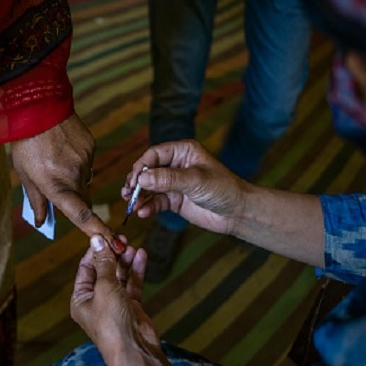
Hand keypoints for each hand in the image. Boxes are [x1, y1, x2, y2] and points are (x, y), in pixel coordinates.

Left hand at [11, 114, 123, 251]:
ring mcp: (85, 161)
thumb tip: (40, 222)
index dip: (97, 230)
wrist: (38, 107)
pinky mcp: (91, 147)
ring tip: (55, 160)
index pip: (81, 215)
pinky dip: (77, 161)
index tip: (113, 242)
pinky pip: (87, 162)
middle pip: (83, 199)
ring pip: (85, 180)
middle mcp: (75, 177)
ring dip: (74, 178)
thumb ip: (35, 201)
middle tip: (57, 186)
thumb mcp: (24, 175)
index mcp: (57, 187)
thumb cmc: (26, 144)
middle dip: (75, 200)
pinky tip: (63, 148)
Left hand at [70, 235, 156, 357]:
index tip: (104, 235)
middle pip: (103, 271)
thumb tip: (97, 240)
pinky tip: (141, 256)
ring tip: (132, 246)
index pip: (85, 268)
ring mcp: (115, 304)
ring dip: (125, 261)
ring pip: (119, 276)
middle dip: (112, 255)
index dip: (95, 251)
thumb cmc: (112, 322)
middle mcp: (96, 301)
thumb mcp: (105, 288)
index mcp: (81, 298)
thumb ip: (104, 263)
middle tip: (122, 239)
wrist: (134, 350)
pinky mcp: (132, 307)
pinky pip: (133, 284)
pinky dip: (137, 271)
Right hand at [121, 140, 248, 235]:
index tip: (134, 180)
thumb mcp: (195, 181)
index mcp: (183, 152)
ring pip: (149, 187)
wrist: (237, 213)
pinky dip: (148, 207)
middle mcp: (177, 165)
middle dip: (136, 182)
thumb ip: (168, 179)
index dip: (142, 166)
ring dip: (139, 196)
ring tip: (131, 205)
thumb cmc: (223, 189)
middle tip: (127, 193)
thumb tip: (142, 178)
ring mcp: (174, 184)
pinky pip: (156, 202)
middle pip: (148, 170)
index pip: (155, 154)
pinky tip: (143, 213)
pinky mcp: (175, 200)